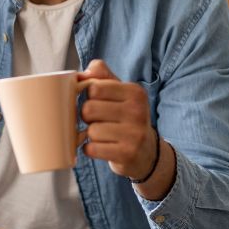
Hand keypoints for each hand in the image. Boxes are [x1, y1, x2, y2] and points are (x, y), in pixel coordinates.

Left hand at [77, 60, 158, 181]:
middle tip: (100, 121)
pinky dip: (92, 149)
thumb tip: (81, 75)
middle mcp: (138, 111)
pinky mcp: (127, 154)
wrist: (147, 152)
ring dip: (92, 135)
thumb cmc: (125, 117)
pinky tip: (103, 147)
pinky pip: (92, 149)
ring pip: (91, 131)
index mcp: (135, 92)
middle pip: (88, 109)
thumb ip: (100, 75)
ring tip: (105, 135)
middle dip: (88, 117)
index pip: (94, 88)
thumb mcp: (119, 92)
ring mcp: (135, 134)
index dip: (89, 97)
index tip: (99, 103)